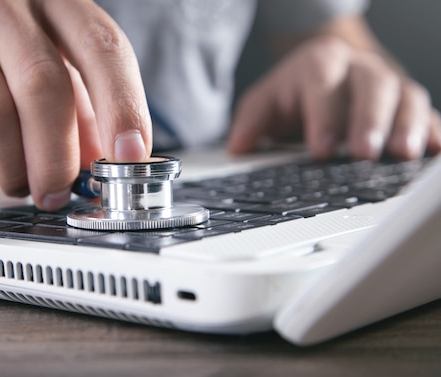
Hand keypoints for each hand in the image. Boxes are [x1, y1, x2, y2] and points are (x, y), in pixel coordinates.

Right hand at [0, 0, 151, 209]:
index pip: (102, 48)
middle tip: (58, 192)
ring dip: (14, 169)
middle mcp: (3, 2)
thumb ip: (87, 117)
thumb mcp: (54, 78)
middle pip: (43, 85)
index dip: (122, 106)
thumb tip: (118, 169)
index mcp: (55, 2)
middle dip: (58, 157)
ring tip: (19, 184)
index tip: (129, 157)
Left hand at [227, 36, 440, 159]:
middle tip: (363, 152)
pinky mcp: (409, 104)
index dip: (324, 114)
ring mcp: (390, 84)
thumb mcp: (266, 100)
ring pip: (407, 96)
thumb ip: (252, 121)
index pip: (324, 81)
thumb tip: (239, 146)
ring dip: (408, 125)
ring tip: (404, 154)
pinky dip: (434, 131)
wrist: (328, 69)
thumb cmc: (296, 91)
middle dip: (369, 119)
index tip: (321, 148)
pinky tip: (435, 152)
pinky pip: (429, 114)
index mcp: (320, 62)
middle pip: (373, 85)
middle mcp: (359, 68)